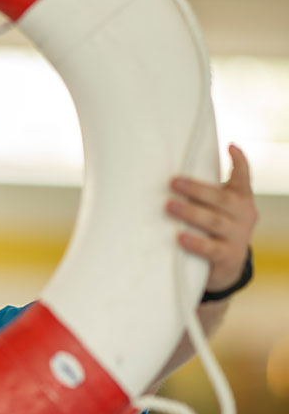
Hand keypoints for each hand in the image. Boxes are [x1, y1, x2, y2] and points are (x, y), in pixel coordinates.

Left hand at [167, 143, 257, 294]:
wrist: (227, 266)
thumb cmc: (214, 229)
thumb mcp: (217, 208)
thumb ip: (205, 192)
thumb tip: (171, 174)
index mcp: (240, 198)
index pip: (243, 177)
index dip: (239, 161)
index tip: (230, 146)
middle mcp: (244, 215)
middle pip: (221, 198)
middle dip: (196, 189)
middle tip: (173, 183)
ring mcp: (238, 236)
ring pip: (214, 221)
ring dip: (190, 213)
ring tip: (169, 207)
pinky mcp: (228, 256)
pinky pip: (212, 249)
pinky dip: (196, 242)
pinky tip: (180, 237)